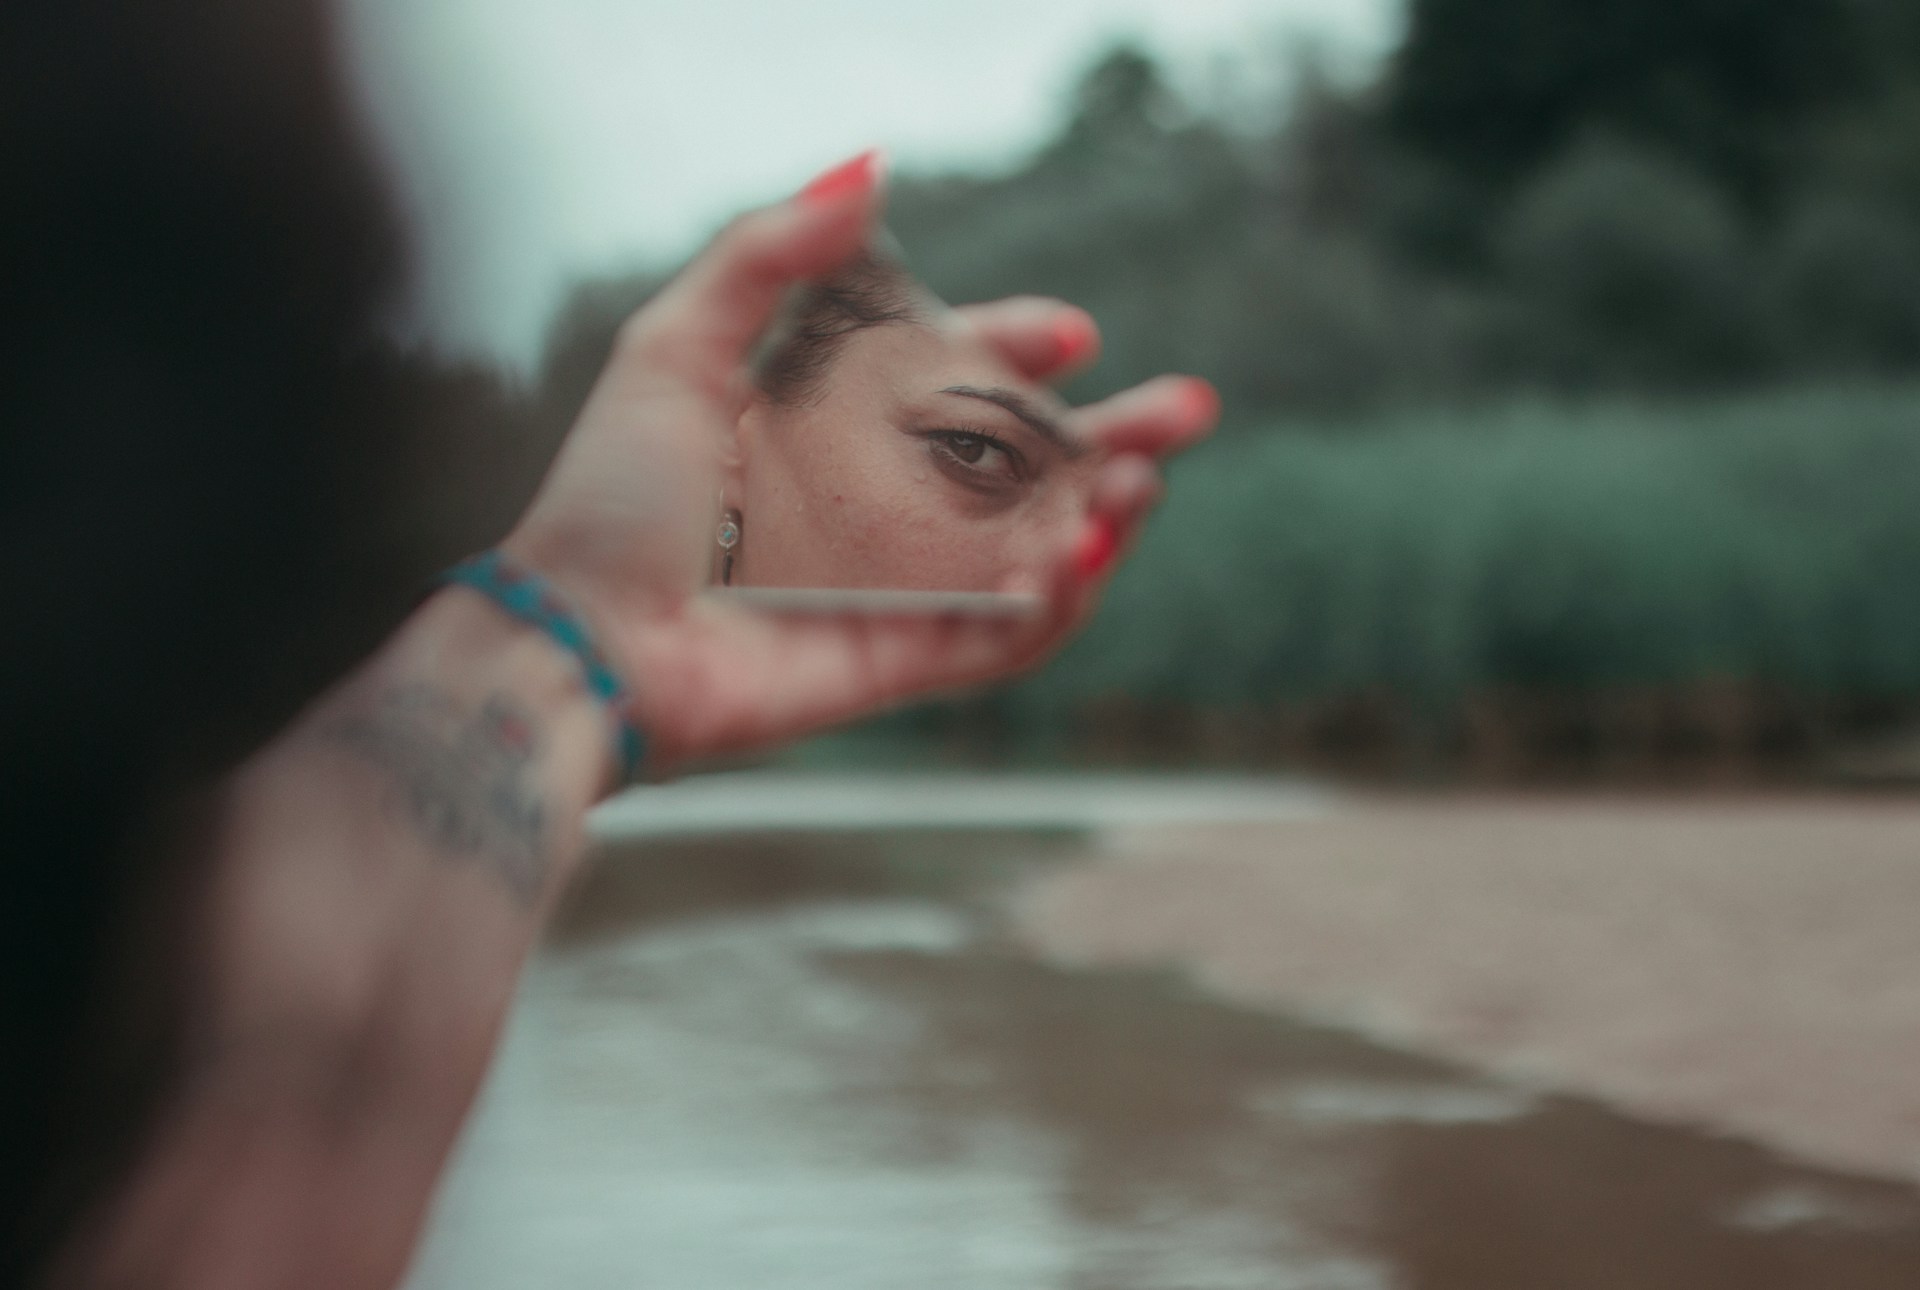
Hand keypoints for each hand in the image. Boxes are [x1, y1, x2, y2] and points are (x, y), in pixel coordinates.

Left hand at [505, 151, 1217, 776]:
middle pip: (1021, 467)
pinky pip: (1004, 639)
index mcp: (831, 427)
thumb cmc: (612, 495)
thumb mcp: (675, 344)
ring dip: (1100, 518)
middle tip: (1187, 410)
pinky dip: (1055, 601)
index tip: (1073, 330)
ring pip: (1032, 552)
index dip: (1017, 350)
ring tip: (1141, 484)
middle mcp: (876, 506)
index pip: (953, 381)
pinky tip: (1081, 551)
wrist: (579, 638)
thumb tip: (873, 164)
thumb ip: (770, 253)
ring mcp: (896, 589)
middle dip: (1112, 439)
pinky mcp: (902, 663)